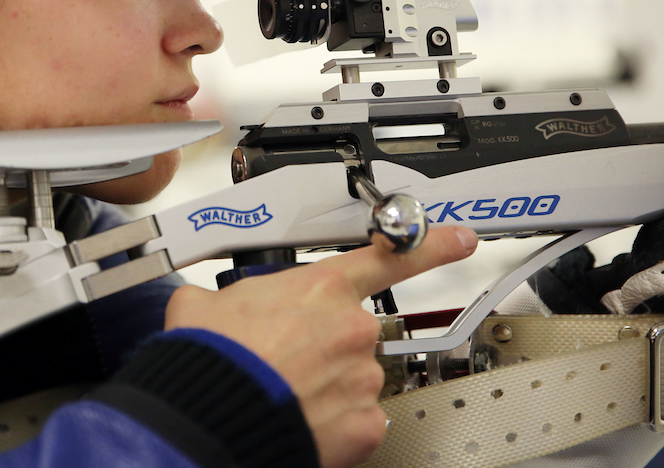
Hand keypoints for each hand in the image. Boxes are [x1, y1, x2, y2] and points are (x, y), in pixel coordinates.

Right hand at [164, 227, 476, 467]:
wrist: (211, 412)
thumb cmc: (211, 357)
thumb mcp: (205, 303)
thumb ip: (230, 295)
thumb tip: (212, 304)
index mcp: (321, 287)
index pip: (389, 255)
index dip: (431, 244)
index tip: (458, 239)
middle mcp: (352, 327)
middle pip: (353, 329)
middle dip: (324, 343)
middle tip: (283, 358)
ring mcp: (363, 376)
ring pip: (355, 375)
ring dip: (327, 383)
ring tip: (283, 390)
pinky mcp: (366, 423)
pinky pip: (358, 418)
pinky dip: (334, 422)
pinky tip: (301, 416)